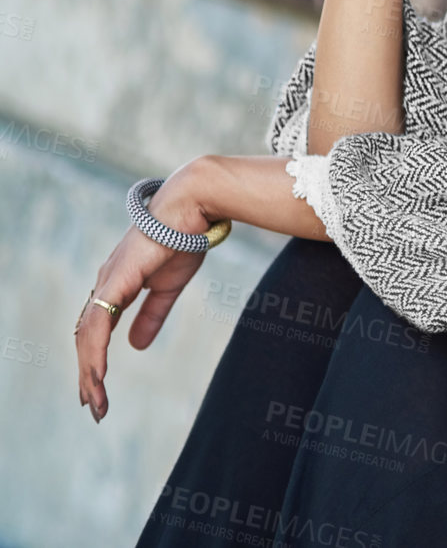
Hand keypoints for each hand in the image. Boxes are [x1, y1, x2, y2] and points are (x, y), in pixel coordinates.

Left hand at [74, 159, 213, 422]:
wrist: (192, 208)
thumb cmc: (183, 238)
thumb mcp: (168, 287)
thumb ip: (152, 315)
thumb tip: (135, 346)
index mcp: (117, 285)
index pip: (97, 330)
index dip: (95, 361)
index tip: (99, 390)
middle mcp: (105, 285)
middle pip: (86, 339)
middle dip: (88, 375)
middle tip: (94, 407)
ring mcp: (107, 282)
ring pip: (86, 337)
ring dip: (89, 372)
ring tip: (96, 400)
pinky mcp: (115, 282)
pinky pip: (98, 325)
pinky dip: (95, 353)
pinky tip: (97, 375)